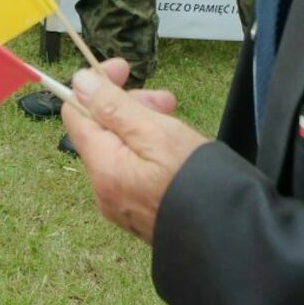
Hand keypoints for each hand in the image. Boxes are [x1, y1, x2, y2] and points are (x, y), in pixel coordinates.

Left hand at [61, 59, 203, 243]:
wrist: (228, 235)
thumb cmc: (196, 183)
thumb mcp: (156, 132)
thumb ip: (113, 107)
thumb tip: (79, 82)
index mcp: (103, 167)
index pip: (75, 113)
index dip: (96, 85)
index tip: (124, 69)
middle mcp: (104, 188)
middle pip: (99, 129)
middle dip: (128, 104)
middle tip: (165, 101)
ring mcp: (120, 202)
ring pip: (119, 147)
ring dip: (142, 124)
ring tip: (176, 120)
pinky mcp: (139, 210)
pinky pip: (132, 169)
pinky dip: (147, 149)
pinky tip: (174, 146)